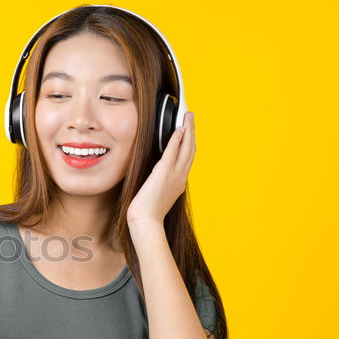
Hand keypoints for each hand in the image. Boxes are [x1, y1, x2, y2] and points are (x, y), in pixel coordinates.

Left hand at [127, 111, 195, 225]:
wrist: (146, 221)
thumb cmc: (147, 213)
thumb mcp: (157, 195)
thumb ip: (160, 184)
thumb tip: (156, 177)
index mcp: (179, 183)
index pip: (187, 158)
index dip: (189, 143)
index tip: (188, 131)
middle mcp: (181, 177)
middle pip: (191, 149)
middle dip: (192, 131)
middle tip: (191, 116)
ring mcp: (175, 174)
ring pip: (187, 147)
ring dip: (188, 129)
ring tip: (188, 116)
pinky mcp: (164, 172)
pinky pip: (173, 151)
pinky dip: (177, 139)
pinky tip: (179, 128)